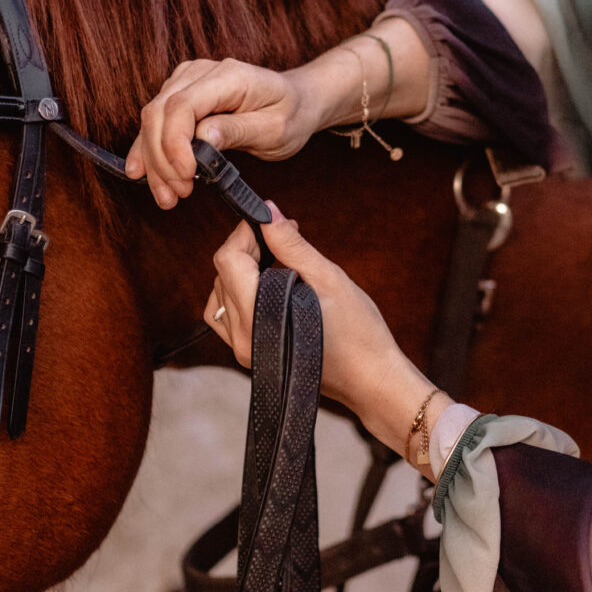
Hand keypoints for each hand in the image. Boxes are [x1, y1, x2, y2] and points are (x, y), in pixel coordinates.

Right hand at [124, 58, 316, 208]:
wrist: (296, 101)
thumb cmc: (290, 114)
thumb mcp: (274, 129)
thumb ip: (237, 130)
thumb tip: (201, 139)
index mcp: (229, 76)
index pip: (182, 106)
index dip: (175, 144)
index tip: (186, 177)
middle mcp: (200, 72)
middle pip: (159, 113)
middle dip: (161, 159)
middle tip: (175, 196)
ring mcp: (186, 80)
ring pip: (152, 120)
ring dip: (153, 161)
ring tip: (166, 196)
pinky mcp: (180, 95)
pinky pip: (155, 123)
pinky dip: (148, 151)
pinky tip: (141, 174)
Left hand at [204, 203, 450, 458]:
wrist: (370, 380)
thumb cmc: (358, 333)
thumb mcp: (328, 279)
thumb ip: (291, 245)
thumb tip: (268, 211)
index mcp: (259, 318)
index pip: (228, 261)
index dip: (245, 234)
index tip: (270, 223)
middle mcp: (242, 338)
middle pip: (222, 275)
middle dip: (247, 249)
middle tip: (281, 238)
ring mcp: (243, 351)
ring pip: (220, 295)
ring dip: (240, 271)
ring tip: (274, 262)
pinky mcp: (249, 355)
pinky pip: (227, 317)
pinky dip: (239, 294)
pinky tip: (266, 287)